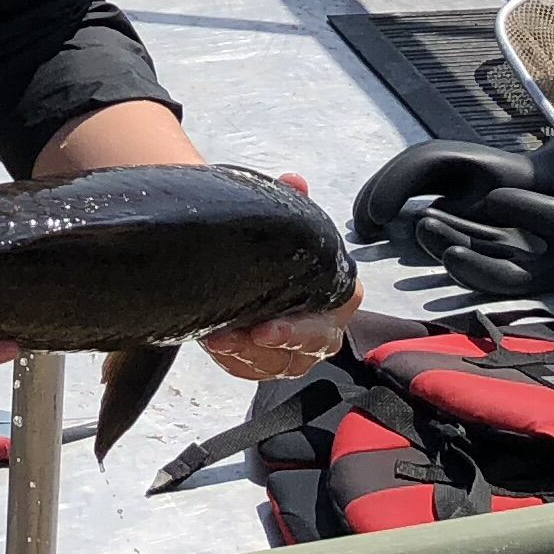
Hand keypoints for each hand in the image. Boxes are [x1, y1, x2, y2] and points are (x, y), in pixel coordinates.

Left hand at [31, 102, 355, 387]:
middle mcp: (324, 325)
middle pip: (310, 345)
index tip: (267, 325)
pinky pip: (256, 371)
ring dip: (247, 355)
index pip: (337, 309)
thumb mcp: (278, 216)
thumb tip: (294, 182)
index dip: (305, 323)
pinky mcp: (269, 362)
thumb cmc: (268, 243)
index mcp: (337, 288)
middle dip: (272, 345)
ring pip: (280, 364)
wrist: (236, 258)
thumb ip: (289, 200)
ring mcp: (297, 349)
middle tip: (239, 336)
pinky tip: (217, 347)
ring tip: (216, 339)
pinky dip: (236, 362)